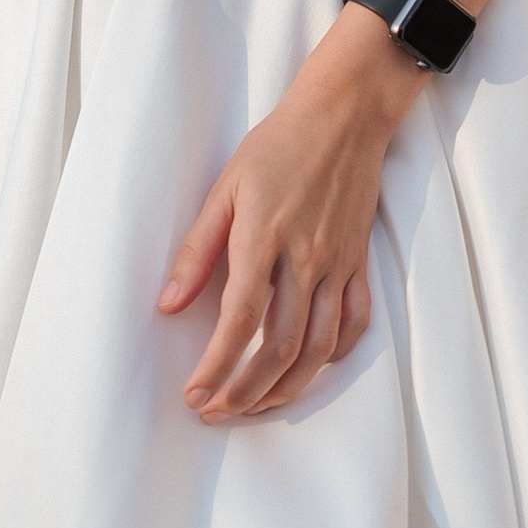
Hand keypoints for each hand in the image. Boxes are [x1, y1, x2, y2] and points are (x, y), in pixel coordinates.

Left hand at [156, 4, 419, 421]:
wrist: (343, 117)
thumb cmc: (276, 146)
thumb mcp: (225, 188)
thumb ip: (198, 248)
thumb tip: (168, 302)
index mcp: (264, 239)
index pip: (239, 320)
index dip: (216, 365)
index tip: (194, 393)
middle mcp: (305, 260)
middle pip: (280, 348)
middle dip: (245, 391)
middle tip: (217, 410)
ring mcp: (338, 265)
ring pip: (318, 348)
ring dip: (286, 387)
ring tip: (255, 404)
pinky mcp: (360, 264)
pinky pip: (354, 323)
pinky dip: (333, 354)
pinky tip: (309, 367)